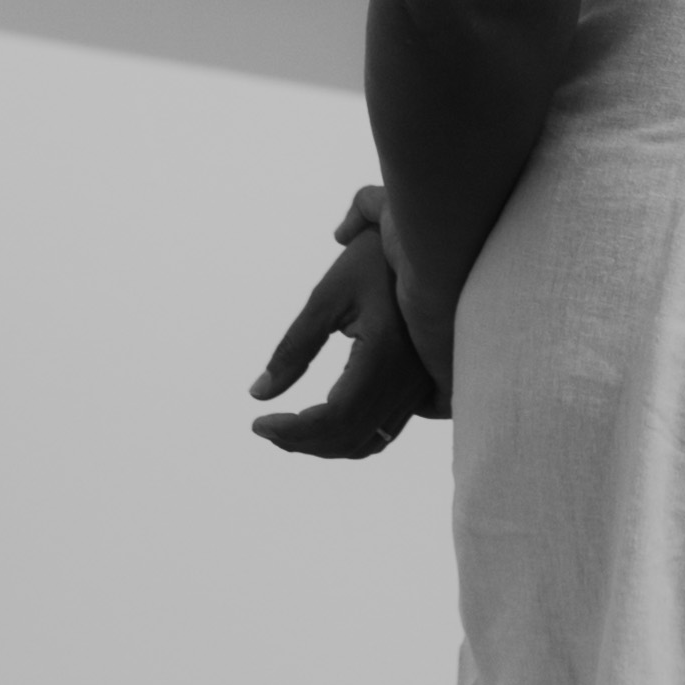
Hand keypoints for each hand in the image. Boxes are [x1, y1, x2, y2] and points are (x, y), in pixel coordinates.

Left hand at [251, 187, 444, 457]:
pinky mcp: (422, 384)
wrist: (427, 239)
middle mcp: (407, 378)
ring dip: (325, 445)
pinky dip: (349, 437)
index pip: (333, 417)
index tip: (257, 422)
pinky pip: (384, 430)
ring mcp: (419, 385)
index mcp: (384, 355)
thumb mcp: (327, 295)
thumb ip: (294, 347)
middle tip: (265, 427)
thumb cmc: (371, 259)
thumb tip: (258, 394)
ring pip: (368, 442)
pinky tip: (322, 419)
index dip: (293, 430)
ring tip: (288, 428)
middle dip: (301, 442)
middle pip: (349, 437)